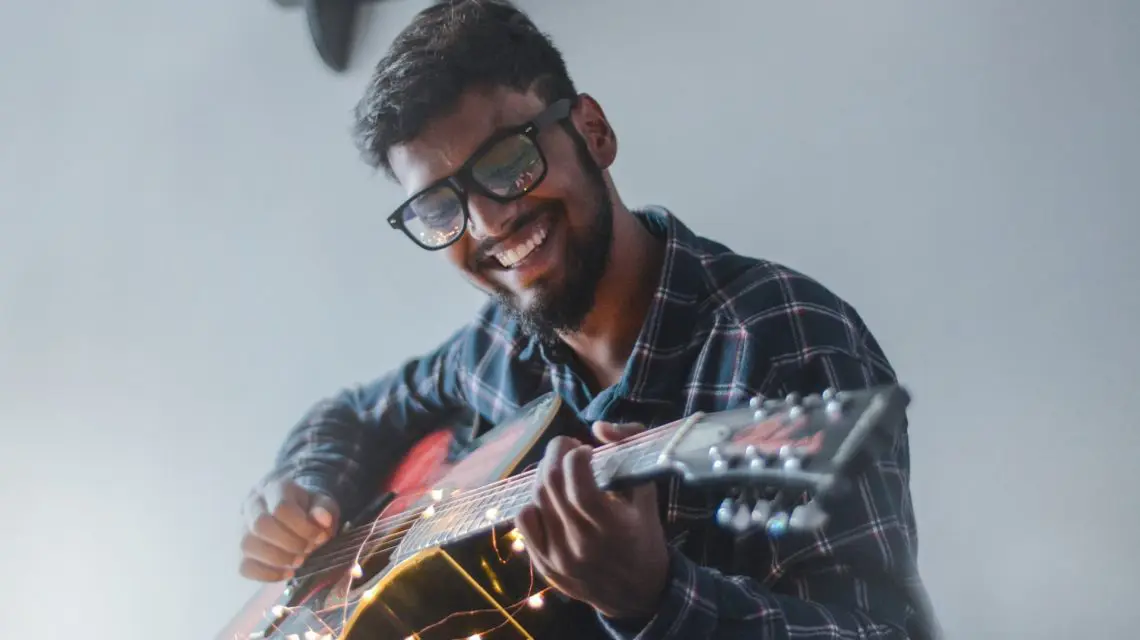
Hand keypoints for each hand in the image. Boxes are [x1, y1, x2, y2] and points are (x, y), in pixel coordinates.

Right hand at [239, 476, 339, 581]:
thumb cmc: (308, 507)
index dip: (302, 526)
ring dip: (277, 559)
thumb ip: (324, 508)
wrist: (291, 511)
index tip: (319, 537)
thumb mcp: (322, 502)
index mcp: (275, 489)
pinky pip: (244, 567)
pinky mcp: (241, 551)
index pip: (281, 508)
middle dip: (289, 543)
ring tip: (298, 562)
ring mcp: (243, 529)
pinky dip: (267, 574)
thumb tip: (323, 519)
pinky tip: (286, 573)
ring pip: (248, 545)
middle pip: (260, 525)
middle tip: (307, 551)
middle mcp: (253, 505)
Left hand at [514, 421, 670, 619]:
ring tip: (560, 471)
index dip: (575, 454)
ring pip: (536, 500)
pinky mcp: (544, 566)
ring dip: (544, 475)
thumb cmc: (645, 538)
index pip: (577, 481)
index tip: (585, 449)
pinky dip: (532, 502)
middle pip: (551, 485)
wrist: (638, 594)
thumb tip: (599, 426)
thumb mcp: (648, 494)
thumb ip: (630, 450)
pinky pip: (524, 523)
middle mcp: (580, 544)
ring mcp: (558, 558)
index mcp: (610, 527)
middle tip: (567, 448)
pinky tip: (549, 499)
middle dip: (555, 454)